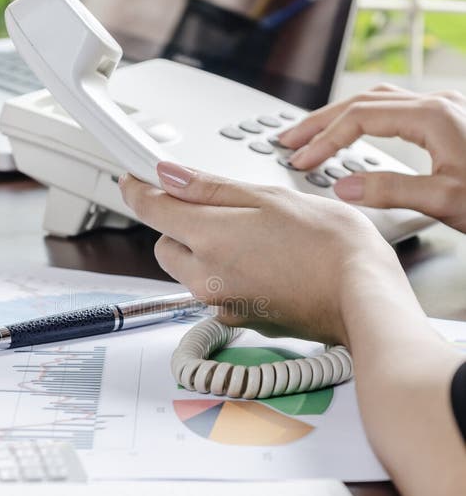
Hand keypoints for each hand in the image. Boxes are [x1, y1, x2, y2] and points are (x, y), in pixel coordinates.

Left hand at [119, 163, 399, 344]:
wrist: (362, 296)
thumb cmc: (329, 245)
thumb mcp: (269, 197)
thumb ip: (210, 188)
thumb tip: (166, 176)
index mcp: (209, 239)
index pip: (150, 210)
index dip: (138, 189)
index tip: (133, 178)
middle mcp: (205, 278)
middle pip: (166, 244)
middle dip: (180, 224)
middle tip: (219, 208)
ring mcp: (221, 303)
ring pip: (188, 269)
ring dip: (202, 250)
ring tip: (250, 234)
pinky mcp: (239, 318)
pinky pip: (214, 289)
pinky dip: (225, 273)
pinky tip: (262, 261)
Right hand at [279, 85, 465, 231]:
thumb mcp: (445, 199)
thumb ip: (391, 190)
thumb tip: (343, 186)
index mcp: (432, 117)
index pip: (360, 118)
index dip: (325, 140)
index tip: (302, 162)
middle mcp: (437, 105)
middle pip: (363, 102)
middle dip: (321, 122)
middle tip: (288, 140)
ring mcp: (444, 110)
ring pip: (378, 101)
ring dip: (340, 116)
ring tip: (312, 134)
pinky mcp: (448, 123)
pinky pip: (394, 109)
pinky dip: (364, 118)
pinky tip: (355, 132)